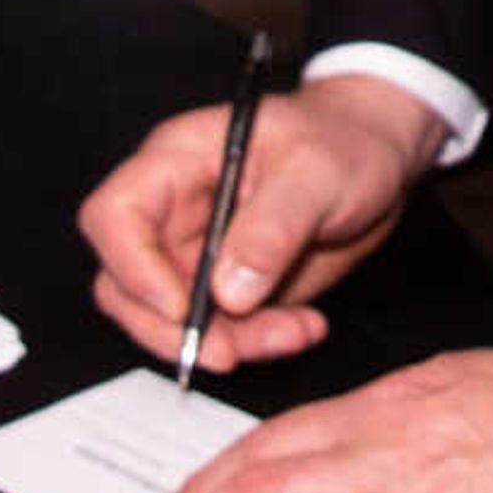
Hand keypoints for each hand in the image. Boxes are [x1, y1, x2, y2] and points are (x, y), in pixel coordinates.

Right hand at [77, 72, 441, 375]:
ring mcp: (196, 253)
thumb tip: (230, 292)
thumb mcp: (317, 173)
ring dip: (227, 343)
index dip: (133, 266)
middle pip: (123, 282)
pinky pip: (219, 333)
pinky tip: (304, 327)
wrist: (376, 157)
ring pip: (169, 321)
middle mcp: (174, 210)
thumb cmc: (342, 141)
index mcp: (177, 161)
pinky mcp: (226, 288)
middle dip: (168, 329)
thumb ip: (273, 227)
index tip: (181, 307)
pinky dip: (257, 343)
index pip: (115, 214)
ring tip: (293, 332)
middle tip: (226, 352)